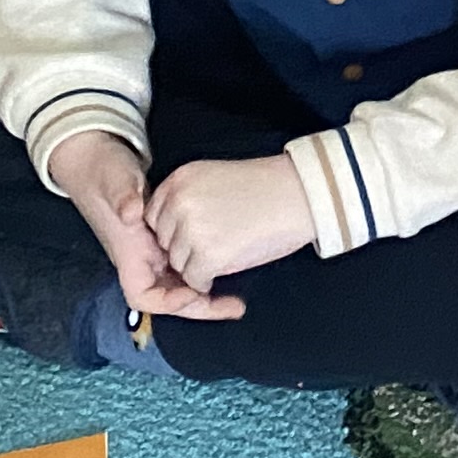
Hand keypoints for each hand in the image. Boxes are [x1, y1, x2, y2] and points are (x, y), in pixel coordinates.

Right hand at [45, 130, 245, 321]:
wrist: (97, 157)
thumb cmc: (103, 170)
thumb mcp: (113, 181)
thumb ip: (122, 196)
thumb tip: (131, 213)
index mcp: (127, 253)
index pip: (143, 296)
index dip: (169, 302)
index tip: (194, 291)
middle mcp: (141, 257)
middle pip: (170, 296)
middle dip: (200, 305)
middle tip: (234, 306)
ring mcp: (155, 248)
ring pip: (181, 282)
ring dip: (205, 290)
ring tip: (235, 299)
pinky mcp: (166, 236)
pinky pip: (187, 262)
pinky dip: (205, 267)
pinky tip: (229, 264)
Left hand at [147, 152, 317, 289]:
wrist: (302, 194)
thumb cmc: (267, 188)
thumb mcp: (215, 177)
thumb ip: (188, 198)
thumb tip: (172, 231)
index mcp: (179, 180)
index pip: (155, 217)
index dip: (174, 230)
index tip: (195, 234)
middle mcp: (179, 202)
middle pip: (165, 242)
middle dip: (184, 249)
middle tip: (215, 244)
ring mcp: (192, 229)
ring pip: (179, 263)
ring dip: (198, 265)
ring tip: (228, 251)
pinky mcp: (208, 255)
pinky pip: (195, 280)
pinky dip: (209, 280)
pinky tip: (229, 265)